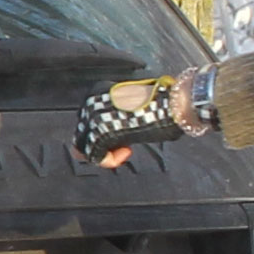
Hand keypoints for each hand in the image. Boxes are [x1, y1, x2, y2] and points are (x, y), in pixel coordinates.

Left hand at [77, 76, 193, 167]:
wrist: (173, 103)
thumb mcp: (131, 107)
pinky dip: (109, 161)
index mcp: (96, 92)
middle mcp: (90, 103)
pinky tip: (127, 151)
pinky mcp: (100, 133)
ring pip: (83, 147)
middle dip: (101, 144)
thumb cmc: (161, 105)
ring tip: (126, 148)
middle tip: (124, 145)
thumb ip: (115, 117)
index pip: (85, 122)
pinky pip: (94, 157)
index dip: (102, 133)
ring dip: (105, 153)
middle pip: (81, 134)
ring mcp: (92, 118)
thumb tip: (110, 136)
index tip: (122, 135)